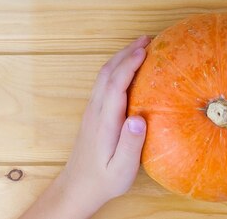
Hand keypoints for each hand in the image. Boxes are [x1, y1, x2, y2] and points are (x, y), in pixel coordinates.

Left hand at [19, 35, 150, 218]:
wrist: (77, 187)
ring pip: (104, 75)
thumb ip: (130, 145)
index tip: (145, 51)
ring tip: (141, 46)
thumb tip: (138, 120)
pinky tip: (128, 67)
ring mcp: (93, 110)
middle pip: (108, 73)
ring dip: (121, 57)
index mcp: (104, 121)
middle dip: (127, 52)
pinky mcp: (94, 113)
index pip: (115, 84)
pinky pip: (104, 82)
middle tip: (148, 38)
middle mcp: (96, 110)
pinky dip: (117, 68)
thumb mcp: (121, 170)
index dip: (129, 65)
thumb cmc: (103, 180)